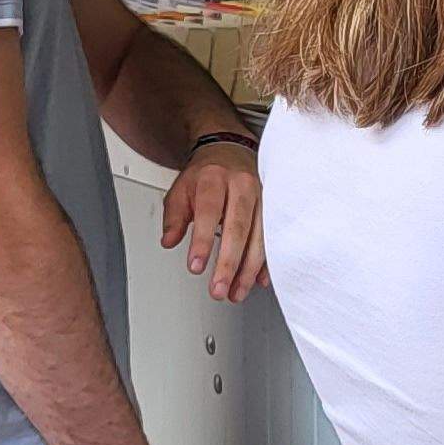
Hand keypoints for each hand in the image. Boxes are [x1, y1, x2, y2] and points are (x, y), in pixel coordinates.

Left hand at [158, 145, 266, 301]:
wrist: (229, 152)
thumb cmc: (205, 175)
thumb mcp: (181, 189)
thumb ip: (174, 217)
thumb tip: (170, 240)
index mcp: (215, 179)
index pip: (210, 212)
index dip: (203, 241)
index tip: (196, 266)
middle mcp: (242, 186)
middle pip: (238, 228)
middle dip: (229, 263)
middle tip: (219, 289)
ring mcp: (262, 197)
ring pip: (259, 237)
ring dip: (248, 270)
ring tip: (235, 292)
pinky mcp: (273, 209)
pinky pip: (271, 239)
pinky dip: (265, 263)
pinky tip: (258, 281)